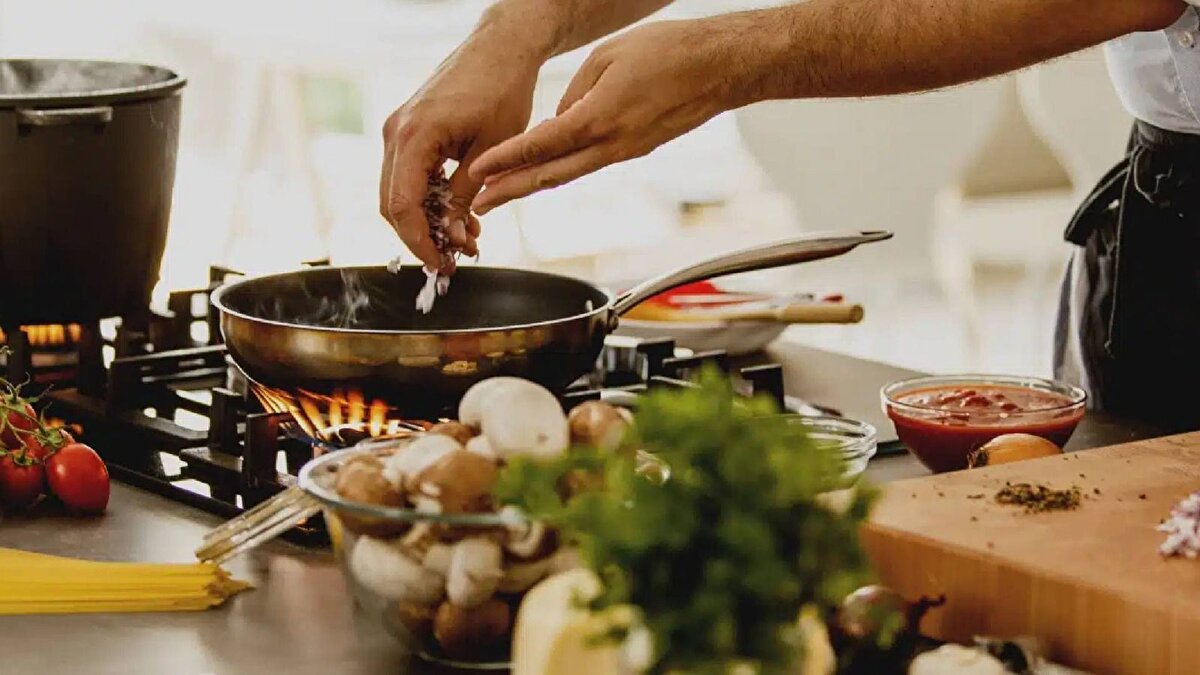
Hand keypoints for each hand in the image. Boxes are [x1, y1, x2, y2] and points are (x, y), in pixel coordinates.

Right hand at [381, 33, 542, 268]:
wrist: (501, 48)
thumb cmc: (502, 90)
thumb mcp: (491, 152)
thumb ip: (466, 195)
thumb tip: (454, 237)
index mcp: (414, 136)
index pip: (402, 206)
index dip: (419, 242)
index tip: (443, 265)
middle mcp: (396, 132)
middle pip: (392, 204)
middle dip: (422, 237)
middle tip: (455, 259)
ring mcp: (398, 130)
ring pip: (399, 192)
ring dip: (428, 221)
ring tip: (466, 239)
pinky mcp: (409, 131)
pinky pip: (409, 175)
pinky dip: (430, 200)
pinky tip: (459, 214)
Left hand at [469, 18, 751, 213]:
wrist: (720, 68)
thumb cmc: (670, 52)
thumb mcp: (608, 57)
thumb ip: (575, 91)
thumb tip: (556, 121)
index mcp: (599, 118)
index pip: (542, 145)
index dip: (506, 160)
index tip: (478, 172)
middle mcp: (611, 144)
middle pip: (550, 175)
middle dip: (511, 191)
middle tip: (479, 205)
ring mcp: (625, 151)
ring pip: (569, 174)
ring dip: (533, 186)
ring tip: (502, 195)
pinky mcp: (635, 150)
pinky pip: (590, 164)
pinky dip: (562, 170)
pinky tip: (544, 172)